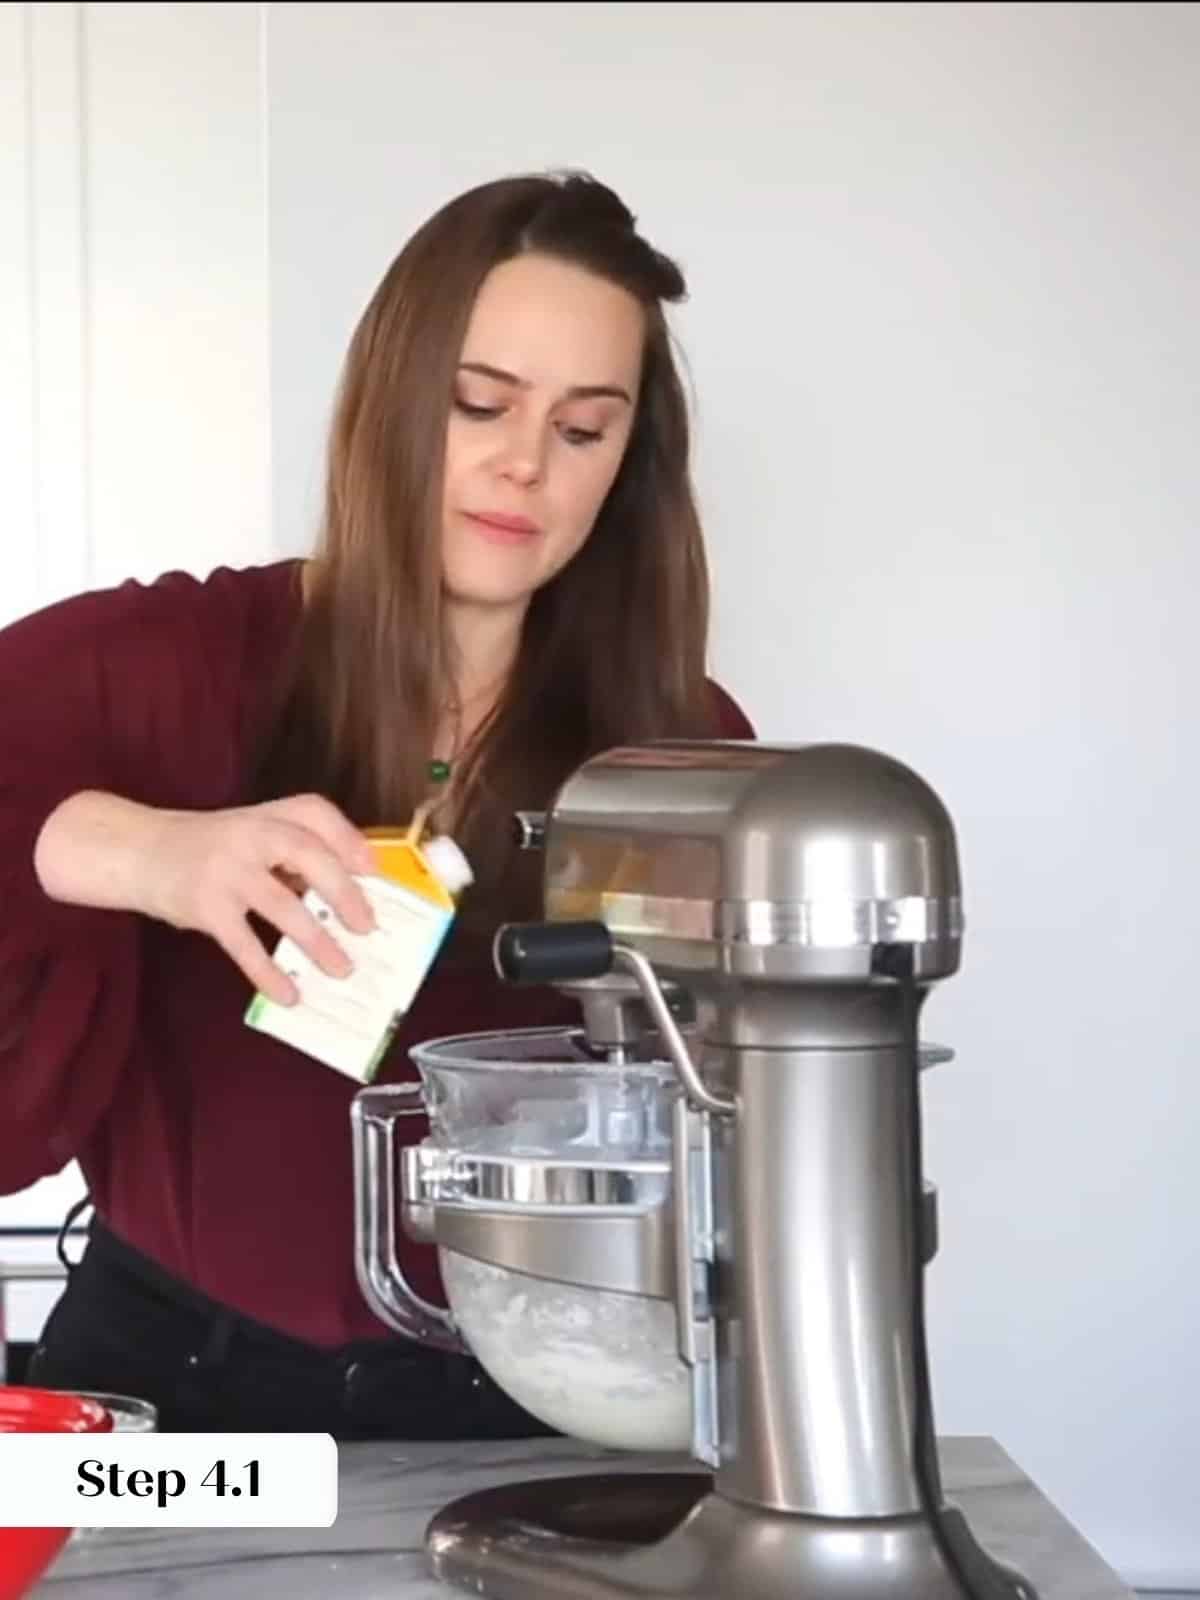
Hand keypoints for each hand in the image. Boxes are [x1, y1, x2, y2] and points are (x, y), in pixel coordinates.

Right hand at [138, 794, 377, 1004]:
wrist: (139, 852)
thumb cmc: (210, 849)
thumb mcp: (252, 834)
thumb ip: (293, 855)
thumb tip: (346, 900)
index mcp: (268, 815)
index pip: (315, 812)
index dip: (349, 838)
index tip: (374, 870)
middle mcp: (251, 835)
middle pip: (309, 855)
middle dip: (344, 893)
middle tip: (368, 927)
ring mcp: (228, 871)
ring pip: (283, 906)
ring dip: (317, 941)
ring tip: (342, 969)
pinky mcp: (206, 907)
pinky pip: (245, 945)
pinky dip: (269, 973)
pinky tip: (289, 994)